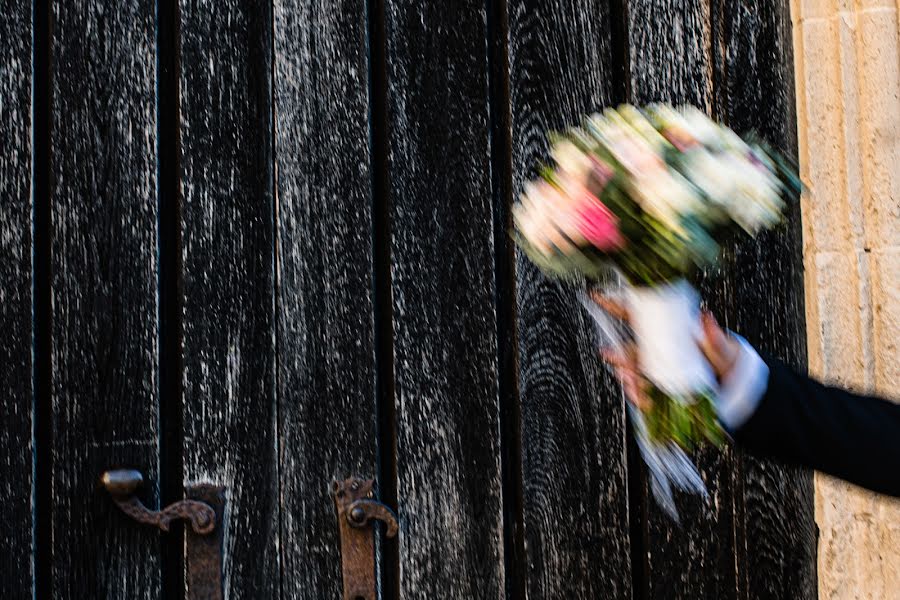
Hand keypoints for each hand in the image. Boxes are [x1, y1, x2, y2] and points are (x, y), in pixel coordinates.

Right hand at [592, 293, 741, 408]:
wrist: (732, 385)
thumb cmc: (724, 359)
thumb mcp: (721, 348)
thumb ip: (713, 337)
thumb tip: (706, 317)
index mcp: (667, 331)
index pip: (638, 316)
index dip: (617, 306)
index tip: (599, 297)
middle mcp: (657, 348)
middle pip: (628, 348)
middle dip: (617, 353)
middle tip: (610, 355)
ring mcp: (656, 368)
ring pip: (632, 370)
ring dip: (627, 377)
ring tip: (632, 385)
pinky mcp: (659, 386)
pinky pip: (642, 390)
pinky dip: (639, 396)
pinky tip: (643, 401)